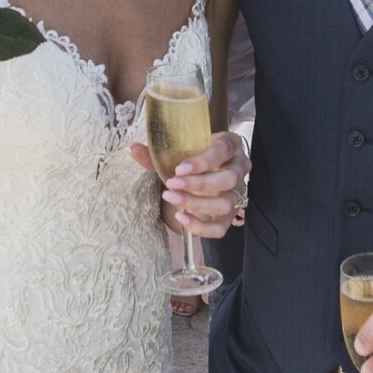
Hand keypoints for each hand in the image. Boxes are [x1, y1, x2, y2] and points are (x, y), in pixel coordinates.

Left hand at [128, 132, 248, 237]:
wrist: (198, 174)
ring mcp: (237, 193)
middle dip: (199, 183)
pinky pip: (221, 227)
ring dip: (197, 204)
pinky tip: (181, 218)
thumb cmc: (190, 159)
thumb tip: (133, 148)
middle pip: (228, 179)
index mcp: (229, 145)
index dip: (203, 161)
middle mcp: (239, 168)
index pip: (223, 151)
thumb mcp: (176, 152)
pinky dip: (201, 226)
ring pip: (226, 203)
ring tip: (172, 199)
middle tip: (172, 184)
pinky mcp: (230, 215)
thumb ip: (155, 153)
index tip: (180, 169)